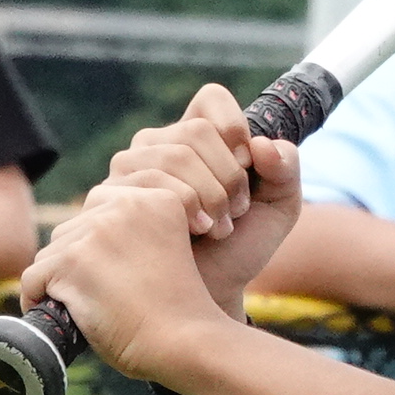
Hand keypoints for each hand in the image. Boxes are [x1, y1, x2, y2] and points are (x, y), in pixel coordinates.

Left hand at [20, 174, 235, 387]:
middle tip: (104, 291)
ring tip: (85, 305)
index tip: (119, 270)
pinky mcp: (72, 261)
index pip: (104, 201)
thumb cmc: (181, 309)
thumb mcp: (170, 247)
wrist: (186, 343)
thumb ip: (136, 230)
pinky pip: (34, 278)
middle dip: (80, 258)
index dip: (102, 239)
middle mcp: (126, 206)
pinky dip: (38, 299)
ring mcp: (96, 232)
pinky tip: (58, 314)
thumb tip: (86, 236)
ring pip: (52, 252)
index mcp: (157, 200)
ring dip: (62, 279)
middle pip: (75, 225)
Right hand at [112, 83, 303, 315]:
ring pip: (172, 157)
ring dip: (209, 197)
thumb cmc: (240, 249)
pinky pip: (148, 185)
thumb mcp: (278, 209)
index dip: (234, 125)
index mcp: (196, 137)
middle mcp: (157, 145)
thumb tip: (263, 145)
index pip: (211, 99)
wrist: (210, 295)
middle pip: (195, 131)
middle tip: (236, 212)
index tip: (249, 164)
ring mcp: (128, 169)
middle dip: (228, 175)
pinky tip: (191, 235)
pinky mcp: (109, 197)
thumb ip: (286, 171)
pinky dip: (183, 209)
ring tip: (217, 230)